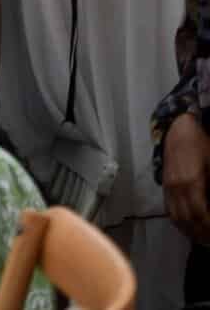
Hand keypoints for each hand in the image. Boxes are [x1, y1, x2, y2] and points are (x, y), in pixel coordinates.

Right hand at [164, 111, 209, 244]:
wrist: (178, 129)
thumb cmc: (202, 144)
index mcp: (191, 182)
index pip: (201, 214)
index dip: (209, 227)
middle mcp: (177, 188)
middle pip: (188, 220)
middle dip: (202, 234)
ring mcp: (169, 187)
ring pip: (177, 217)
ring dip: (189, 231)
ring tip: (202, 240)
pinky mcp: (165, 186)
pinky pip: (170, 210)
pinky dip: (179, 223)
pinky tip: (188, 227)